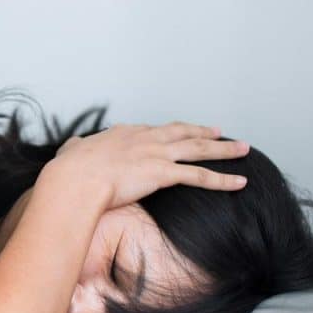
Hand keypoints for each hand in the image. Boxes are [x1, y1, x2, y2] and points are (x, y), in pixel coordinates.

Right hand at [47, 122, 249, 210]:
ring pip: (198, 149)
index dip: (168, 132)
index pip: (151, 130)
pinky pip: (200, 177)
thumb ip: (75, 148)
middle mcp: (144, 139)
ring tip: (242, 149)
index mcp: (123, 134)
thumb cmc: (70, 170)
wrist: (75, 179)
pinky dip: (223, 179)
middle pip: (182, 132)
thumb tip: (71, 147)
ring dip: (224, 150)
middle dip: (202, 132)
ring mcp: (156, 154)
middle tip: (218, 132)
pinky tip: (240, 182)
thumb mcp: (70, 152)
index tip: (176, 132)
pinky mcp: (163, 173)